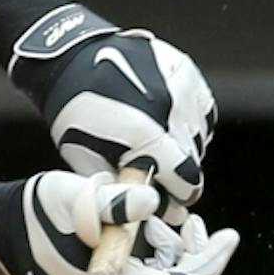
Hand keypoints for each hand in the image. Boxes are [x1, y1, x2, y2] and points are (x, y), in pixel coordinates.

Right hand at [0, 171, 238, 274]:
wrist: (9, 227)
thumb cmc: (39, 212)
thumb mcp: (72, 197)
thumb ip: (112, 201)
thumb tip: (151, 201)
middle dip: (204, 263)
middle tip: (228, 235)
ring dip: (189, 254)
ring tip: (194, 224)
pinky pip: (158, 271)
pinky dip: (171, 252)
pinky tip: (172, 227)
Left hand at [9, 7, 215, 209]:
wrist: (72, 61)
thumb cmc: (76, 117)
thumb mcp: (89, 162)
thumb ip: (124, 190)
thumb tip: (163, 212)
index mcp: (144, 134)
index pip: (187, 180)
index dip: (181, 196)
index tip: (172, 201)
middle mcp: (169, 108)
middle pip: (195, 159)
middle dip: (179, 172)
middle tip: (157, 171)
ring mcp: (181, 85)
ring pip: (200, 134)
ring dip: (185, 146)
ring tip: (158, 143)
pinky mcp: (186, 70)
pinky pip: (201, 109)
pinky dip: (189, 122)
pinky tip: (167, 123)